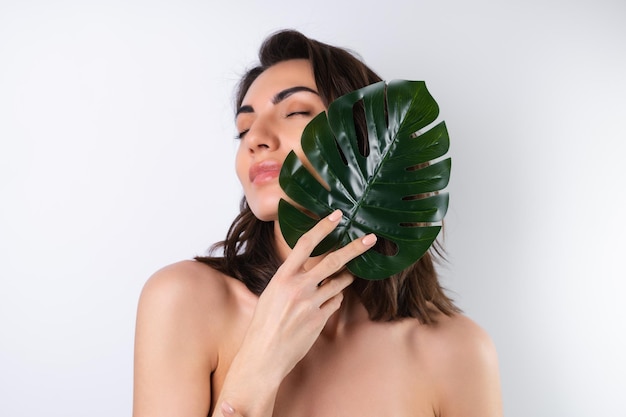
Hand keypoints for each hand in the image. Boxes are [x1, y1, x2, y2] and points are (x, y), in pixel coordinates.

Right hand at [216, 209, 376, 415]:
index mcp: (283, 276)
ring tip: (348, 275)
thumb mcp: (271, 293)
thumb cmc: (264, 324)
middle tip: (371, 238)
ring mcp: (312, 303)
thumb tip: (307, 269)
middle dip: (355, 247)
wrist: (264, 355)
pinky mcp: (320, 318)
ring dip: (345, 278)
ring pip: (340, 282)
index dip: (323, 227)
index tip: (337, 216)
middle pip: (334, 260)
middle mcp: (299, 286)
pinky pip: (335, 302)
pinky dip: (333, 300)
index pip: (306, 243)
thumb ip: (290, 279)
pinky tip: (324, 305)